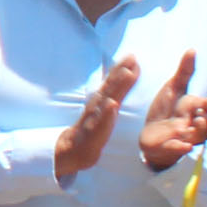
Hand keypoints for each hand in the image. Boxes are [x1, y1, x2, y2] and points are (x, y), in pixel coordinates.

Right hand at [56, 56, 139, 182]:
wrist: (73, 151)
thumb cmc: (91, 129)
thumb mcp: (102, 111)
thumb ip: (112, 95)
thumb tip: (124, 79)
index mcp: (100, 101)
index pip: (112, 82)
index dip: (122, 68)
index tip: (133, 56)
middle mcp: (97, 106)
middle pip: (110, 86)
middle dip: (120, 71)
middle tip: (131, 58)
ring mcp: (94, 118)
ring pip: (106, 99)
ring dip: (116, 86)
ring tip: (127, 74)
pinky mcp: (92, 133)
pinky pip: (100, 122)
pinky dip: (107, 113)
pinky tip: (112, 104)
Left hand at [135, 50, 206, 172]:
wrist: (150, 133)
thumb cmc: (166, 110)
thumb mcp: (173, 89)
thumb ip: (184, 72)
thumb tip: (191, 49)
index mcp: (196, 113)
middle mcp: (194, 128)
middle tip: (200, 116)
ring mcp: (184, 139)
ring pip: (198, 138)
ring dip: (198, 133)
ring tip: (192, 127)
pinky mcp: (170, 148)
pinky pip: (179, 151)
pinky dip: (181, 148)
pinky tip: (182, 145)